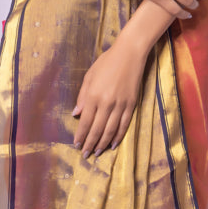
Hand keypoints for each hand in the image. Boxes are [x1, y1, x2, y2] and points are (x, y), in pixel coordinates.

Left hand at [72, 37, 147, 157]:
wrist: (130, 53)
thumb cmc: (107, 62)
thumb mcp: (90, 75)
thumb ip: (82, 96)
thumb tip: (76, 114)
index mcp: (94, 95)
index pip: (85, 121)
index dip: (81, 135)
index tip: (77, 144)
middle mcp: (106, 102)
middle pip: (97, 129)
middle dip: (90, 143)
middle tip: (85, 154)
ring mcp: (120, 104)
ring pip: (110, 130)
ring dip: (103, 143)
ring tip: (97, 152)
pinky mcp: (131, 104)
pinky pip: (124, 124)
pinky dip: (118, 136)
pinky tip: (113, 144)